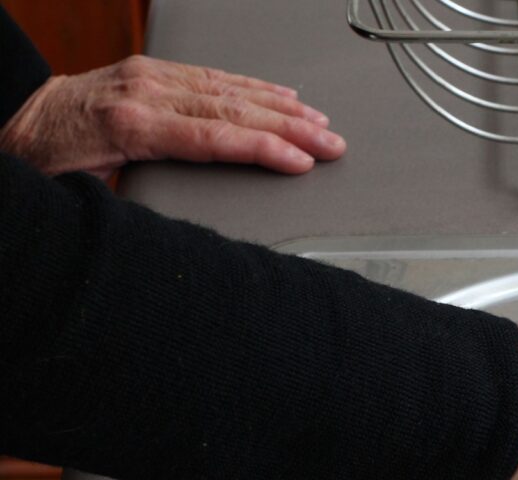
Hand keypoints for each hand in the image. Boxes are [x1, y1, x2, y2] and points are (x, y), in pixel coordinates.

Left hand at [0, 55, 344, 178]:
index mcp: (129, 124)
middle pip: (232, 109)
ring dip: (282, 106)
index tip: (301, 161)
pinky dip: (254, 86)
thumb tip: (187, 215)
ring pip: (230, 88)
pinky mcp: (152, 70)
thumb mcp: (85, 191)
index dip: (263, 148)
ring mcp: (150, 75)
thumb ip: (136, 197)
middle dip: (290, 127)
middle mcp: (144, 91)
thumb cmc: (44, 160)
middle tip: (331, 143)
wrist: (13, 116)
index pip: (212, 137)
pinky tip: (281, 95)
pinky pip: (214, 75)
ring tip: (320, 123)